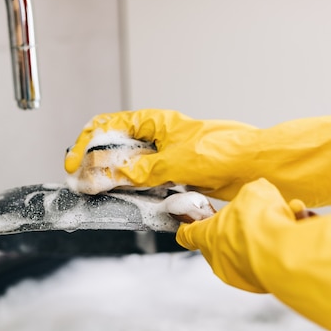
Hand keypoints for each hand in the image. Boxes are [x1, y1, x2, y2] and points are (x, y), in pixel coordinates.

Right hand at [65, 109, 330, 206]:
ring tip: (102, 198)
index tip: (73, 164)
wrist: (257, 168)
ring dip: (117, 187)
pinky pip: (149, 191)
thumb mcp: (173, 160)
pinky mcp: (176, 182)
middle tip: (83, 187)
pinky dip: (139, 200)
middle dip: (97, 169)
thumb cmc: (224, 151)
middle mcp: (158, 141)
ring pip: (130, 174)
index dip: (87, 143)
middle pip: (116, 152)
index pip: (109, 126)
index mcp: (156, 123)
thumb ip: (137, 171)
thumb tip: (102, 176)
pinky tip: (131, 206)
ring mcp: (167, 163)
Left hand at [176, 178, 330, 330]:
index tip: (186, 226)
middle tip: (258, 215)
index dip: (189, 228)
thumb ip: (251, 196)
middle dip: (242, 228)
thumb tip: (259, 198)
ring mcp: (238, 274)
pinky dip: (281, 247)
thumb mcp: (255, 192)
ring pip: (251, 250)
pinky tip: (295, 230)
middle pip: (225, 241)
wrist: (282, 251)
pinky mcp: (260, 284)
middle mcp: (218, 259)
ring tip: (286, 218)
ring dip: (266, 235)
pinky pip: (269, 260)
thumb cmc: (259, 219)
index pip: (188, 234)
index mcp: (207, 235)